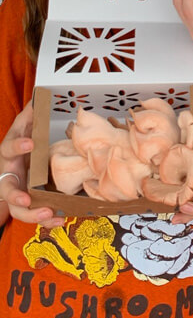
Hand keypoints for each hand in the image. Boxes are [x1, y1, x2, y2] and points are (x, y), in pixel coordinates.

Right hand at [0, 103, 64, 227]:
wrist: (9, 170)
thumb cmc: (18, 148)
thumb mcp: (21, 131)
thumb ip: (28, 118)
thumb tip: (39, 96)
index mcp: (9, 155)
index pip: (8, 148)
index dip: (18, 145)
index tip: (30, 143)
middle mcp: (9, 176)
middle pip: (6, 189)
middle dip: (15, 196)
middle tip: (26, 199)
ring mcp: (15, 193)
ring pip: (18, 210)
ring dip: (32, 214)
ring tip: (48, 214)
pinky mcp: (26, 205)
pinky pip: (34, 216)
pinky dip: (47, 220)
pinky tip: (60, 219)